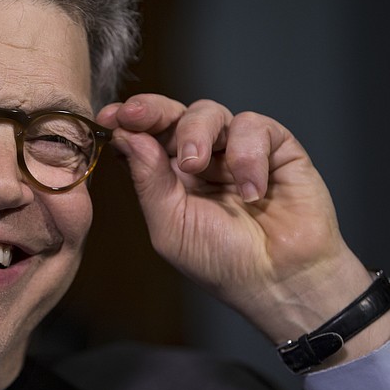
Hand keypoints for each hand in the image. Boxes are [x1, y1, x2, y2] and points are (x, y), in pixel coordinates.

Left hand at [97, 95, 389, 361]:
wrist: (280, 280)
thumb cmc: (221, 260)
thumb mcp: (171, 225)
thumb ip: (149, 181)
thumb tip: (127, 135)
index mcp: (169, 174)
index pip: (143, 136)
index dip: (126, 121)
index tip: (109, 117)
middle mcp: (201, 156)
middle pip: (171, 114)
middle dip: (151, 110)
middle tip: (136, 115)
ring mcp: (236, 148)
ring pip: (208, 112)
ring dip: (196, 133)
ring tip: (196, 165)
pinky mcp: (275, 146)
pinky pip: (254, 126)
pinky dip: (248, 155)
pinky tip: (251, 191)